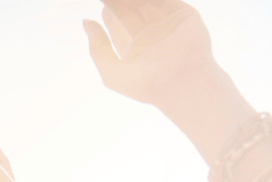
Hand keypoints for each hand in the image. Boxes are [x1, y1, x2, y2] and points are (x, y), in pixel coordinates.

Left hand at [83, 0, 216, 107]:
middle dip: (119, 3)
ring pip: (147, 3)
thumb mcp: (111, 71)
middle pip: (131, 13)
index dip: (109, 16)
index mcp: (136, 52)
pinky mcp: (185, 15)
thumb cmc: (145, 83)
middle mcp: (152, 39)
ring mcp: (168, 26)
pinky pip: (165, 0)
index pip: (118, 29)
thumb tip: (86, 22)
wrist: (180, 82)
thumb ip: (97, 47)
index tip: (102, 4)